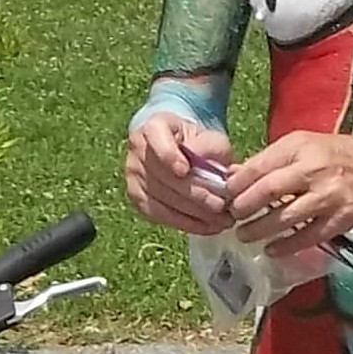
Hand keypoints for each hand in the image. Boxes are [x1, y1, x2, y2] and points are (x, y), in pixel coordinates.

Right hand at [123, 113, 231, 234]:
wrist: (180, 148)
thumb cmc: (198, 142)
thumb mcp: (211, 138)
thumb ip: (212, 150)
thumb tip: (213, 172)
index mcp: (154, 126)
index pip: (156, 139)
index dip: (169, 156)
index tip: (185, 171)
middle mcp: (137, 149)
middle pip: (161, 177)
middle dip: (193, 195)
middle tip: (220, 206)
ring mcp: (132, 174)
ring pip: (160, 199)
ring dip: (192, 214)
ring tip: (220, 221)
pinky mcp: (136, 197)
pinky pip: (158, 215)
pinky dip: (184, 223)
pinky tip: (206, 227)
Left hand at [225, 132, 352, 254]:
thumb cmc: (343, 155)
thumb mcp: (308, 144)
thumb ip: (274, 159)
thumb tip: (236, 175)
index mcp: (302, 146)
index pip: (259, 165)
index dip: (237, 183)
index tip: (225, 194)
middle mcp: (313, 169)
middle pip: (267, 191)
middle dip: (243, 207)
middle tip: (232, 216)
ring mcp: (327, 196)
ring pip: (284, 217)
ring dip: (259, 229)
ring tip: (245, 235)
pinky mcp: (340, 219)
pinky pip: (307, 236)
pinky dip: (286, 246)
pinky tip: (272, 250)